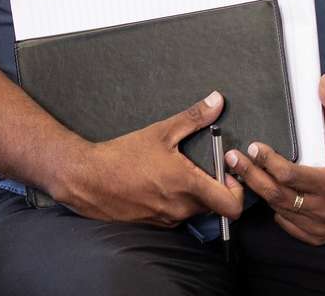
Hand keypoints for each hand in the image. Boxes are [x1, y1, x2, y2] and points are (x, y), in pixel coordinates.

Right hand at [50, 91, 245, 225]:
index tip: (229, 173)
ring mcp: (166, 219)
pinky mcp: (153, 223)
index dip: (239, 191)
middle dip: (216, 188)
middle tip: (206, 168)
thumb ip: (194, 117)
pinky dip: (177, 202)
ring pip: (195, 211)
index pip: (232, 206)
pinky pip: (175, 215)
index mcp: (188, 186)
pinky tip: (162, 184)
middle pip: (215, 206)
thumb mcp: (161, 132)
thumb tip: (217, 101)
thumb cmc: (122, 156)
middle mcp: (180, 208)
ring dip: (195, 195)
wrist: (86, 179)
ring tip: (181, 173)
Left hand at [227, 73, 324, 245]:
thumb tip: (322, 80)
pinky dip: (276, 209)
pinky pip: (287, 224)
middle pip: (277, 194)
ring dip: (260, 192)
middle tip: (232, 159)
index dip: (269, 161)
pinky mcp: (317, 236)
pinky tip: (269, 193)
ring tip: (241, 174)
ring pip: (279, 210)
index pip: (290, 175)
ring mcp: (320, 226)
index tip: (254, 147)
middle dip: (251, 176)